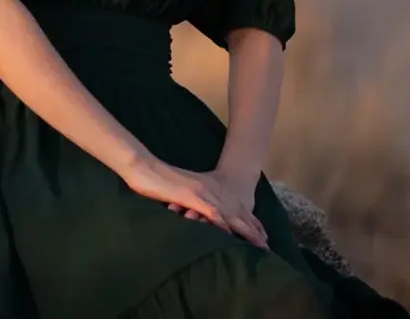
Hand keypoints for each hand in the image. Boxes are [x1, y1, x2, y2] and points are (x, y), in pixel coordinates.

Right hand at [122, 158, 268, 248]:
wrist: (143, 166)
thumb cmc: (157, 182)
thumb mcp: (179, 193)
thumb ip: (191, 203)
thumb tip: (195, 216)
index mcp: (208, 187)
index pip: (234, 206)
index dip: (249, 220)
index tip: (261, 234)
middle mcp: (210, 188)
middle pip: (237, 211)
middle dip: (253, 228)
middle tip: (266, 244)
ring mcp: (202, 192)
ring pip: (229, 213)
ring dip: (245, 229)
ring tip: (258, 244)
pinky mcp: (192, 196)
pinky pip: (211, 212)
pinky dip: (223, 224)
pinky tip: (231, 235)